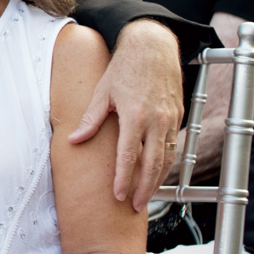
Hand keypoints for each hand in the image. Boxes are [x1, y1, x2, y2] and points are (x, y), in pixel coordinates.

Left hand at [67, 19, 181, 210]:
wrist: (153, 46)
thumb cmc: (124, 68)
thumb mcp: (103, 91)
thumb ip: (90, 119)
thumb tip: (74, 140)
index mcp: (134, 115)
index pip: (129, 155)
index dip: (123, 178)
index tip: (117, 195)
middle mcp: (156, 120)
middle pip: (152, 164)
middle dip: (144, 189)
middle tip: (134, 206)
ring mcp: (170, 119)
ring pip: (167, 158)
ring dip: (157, 180)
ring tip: (146, 197)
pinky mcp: (179, 116)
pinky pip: (174, 146)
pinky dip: (167, 163)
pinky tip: (158, 174)